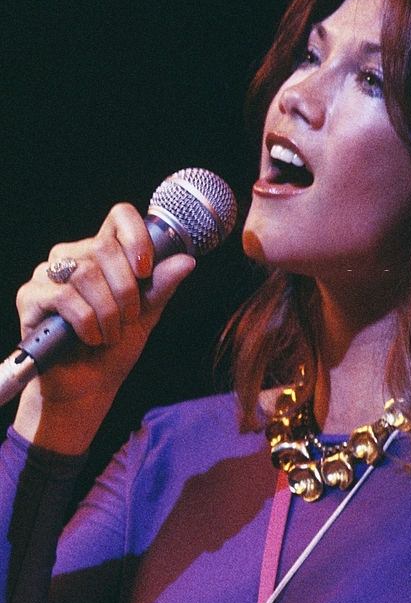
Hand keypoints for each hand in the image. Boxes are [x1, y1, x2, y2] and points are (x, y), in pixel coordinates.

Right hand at [13, 203, 195, 453]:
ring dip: (107, 311)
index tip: (146, 269)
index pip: (119, 216)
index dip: (136, 235)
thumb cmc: (115, 347)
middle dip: (126, 289)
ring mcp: (48, 274)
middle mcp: (73, 256)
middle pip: (104, 247)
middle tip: (129, 319)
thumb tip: (187, 260)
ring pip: (85, 273)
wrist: (88, 385)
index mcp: (103, 253)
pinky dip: (87, 322)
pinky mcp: (30, 297)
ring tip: (111, 334)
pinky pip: (64, 297)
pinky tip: (92, 338)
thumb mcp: (147, 315)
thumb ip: (161, 286)